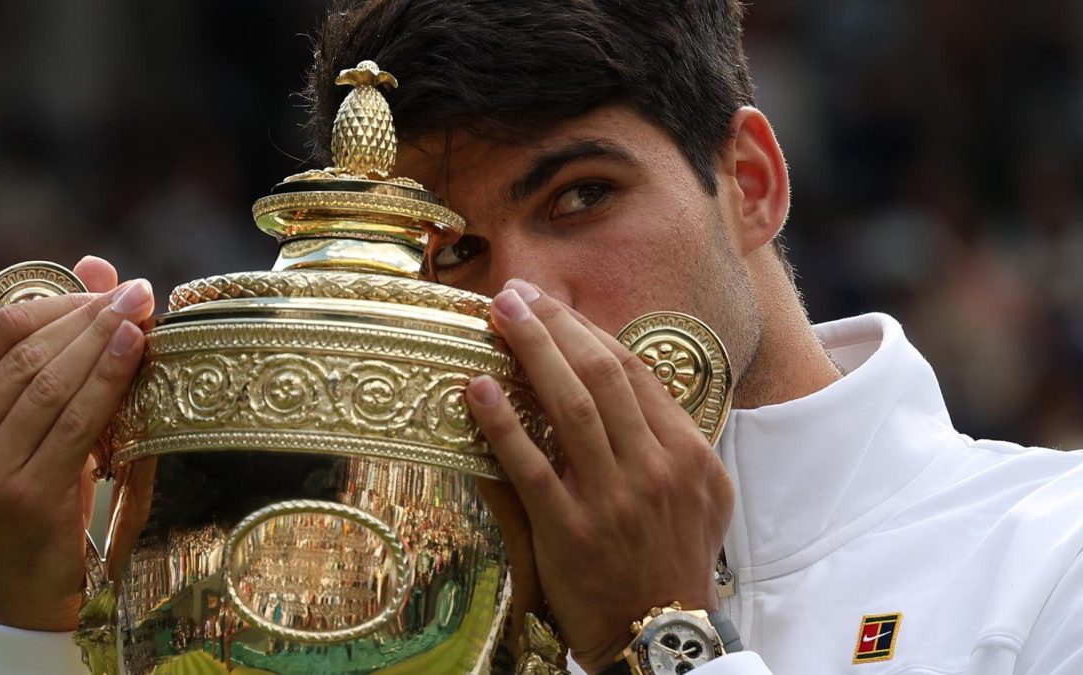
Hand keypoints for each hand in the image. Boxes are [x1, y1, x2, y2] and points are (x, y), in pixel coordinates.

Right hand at [0, 256, 153, 630]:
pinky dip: (109, 379)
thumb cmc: (35, 491)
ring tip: (144, 311)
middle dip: (92, 315)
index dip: (62, 299)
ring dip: (105, 340)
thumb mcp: (34, 420)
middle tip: (140, 292)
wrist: (26, 587)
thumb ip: (57, 344)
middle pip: (31, 351)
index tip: (113, 287)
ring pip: (53, 382)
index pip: (1, 327)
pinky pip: (76, 422)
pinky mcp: (26, 494)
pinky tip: (136, 350)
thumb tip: (97, 263)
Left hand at [465, 279, 732, 673]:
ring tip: (498, 316)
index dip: (586, 329)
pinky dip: (503, 424)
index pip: (632, 371)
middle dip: (555, 325)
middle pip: (601, 376)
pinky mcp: (571, 532)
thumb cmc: (673, 560)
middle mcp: (654, 469)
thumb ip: (671, 439)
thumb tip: (630, 384)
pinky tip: (476, 389)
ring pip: (571, 408)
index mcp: (687, 453)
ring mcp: (613, 500)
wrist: (661, 634)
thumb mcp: (703, 496)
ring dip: (531, 353)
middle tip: (515, 295)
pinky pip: (531, 468)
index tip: (551, 304)